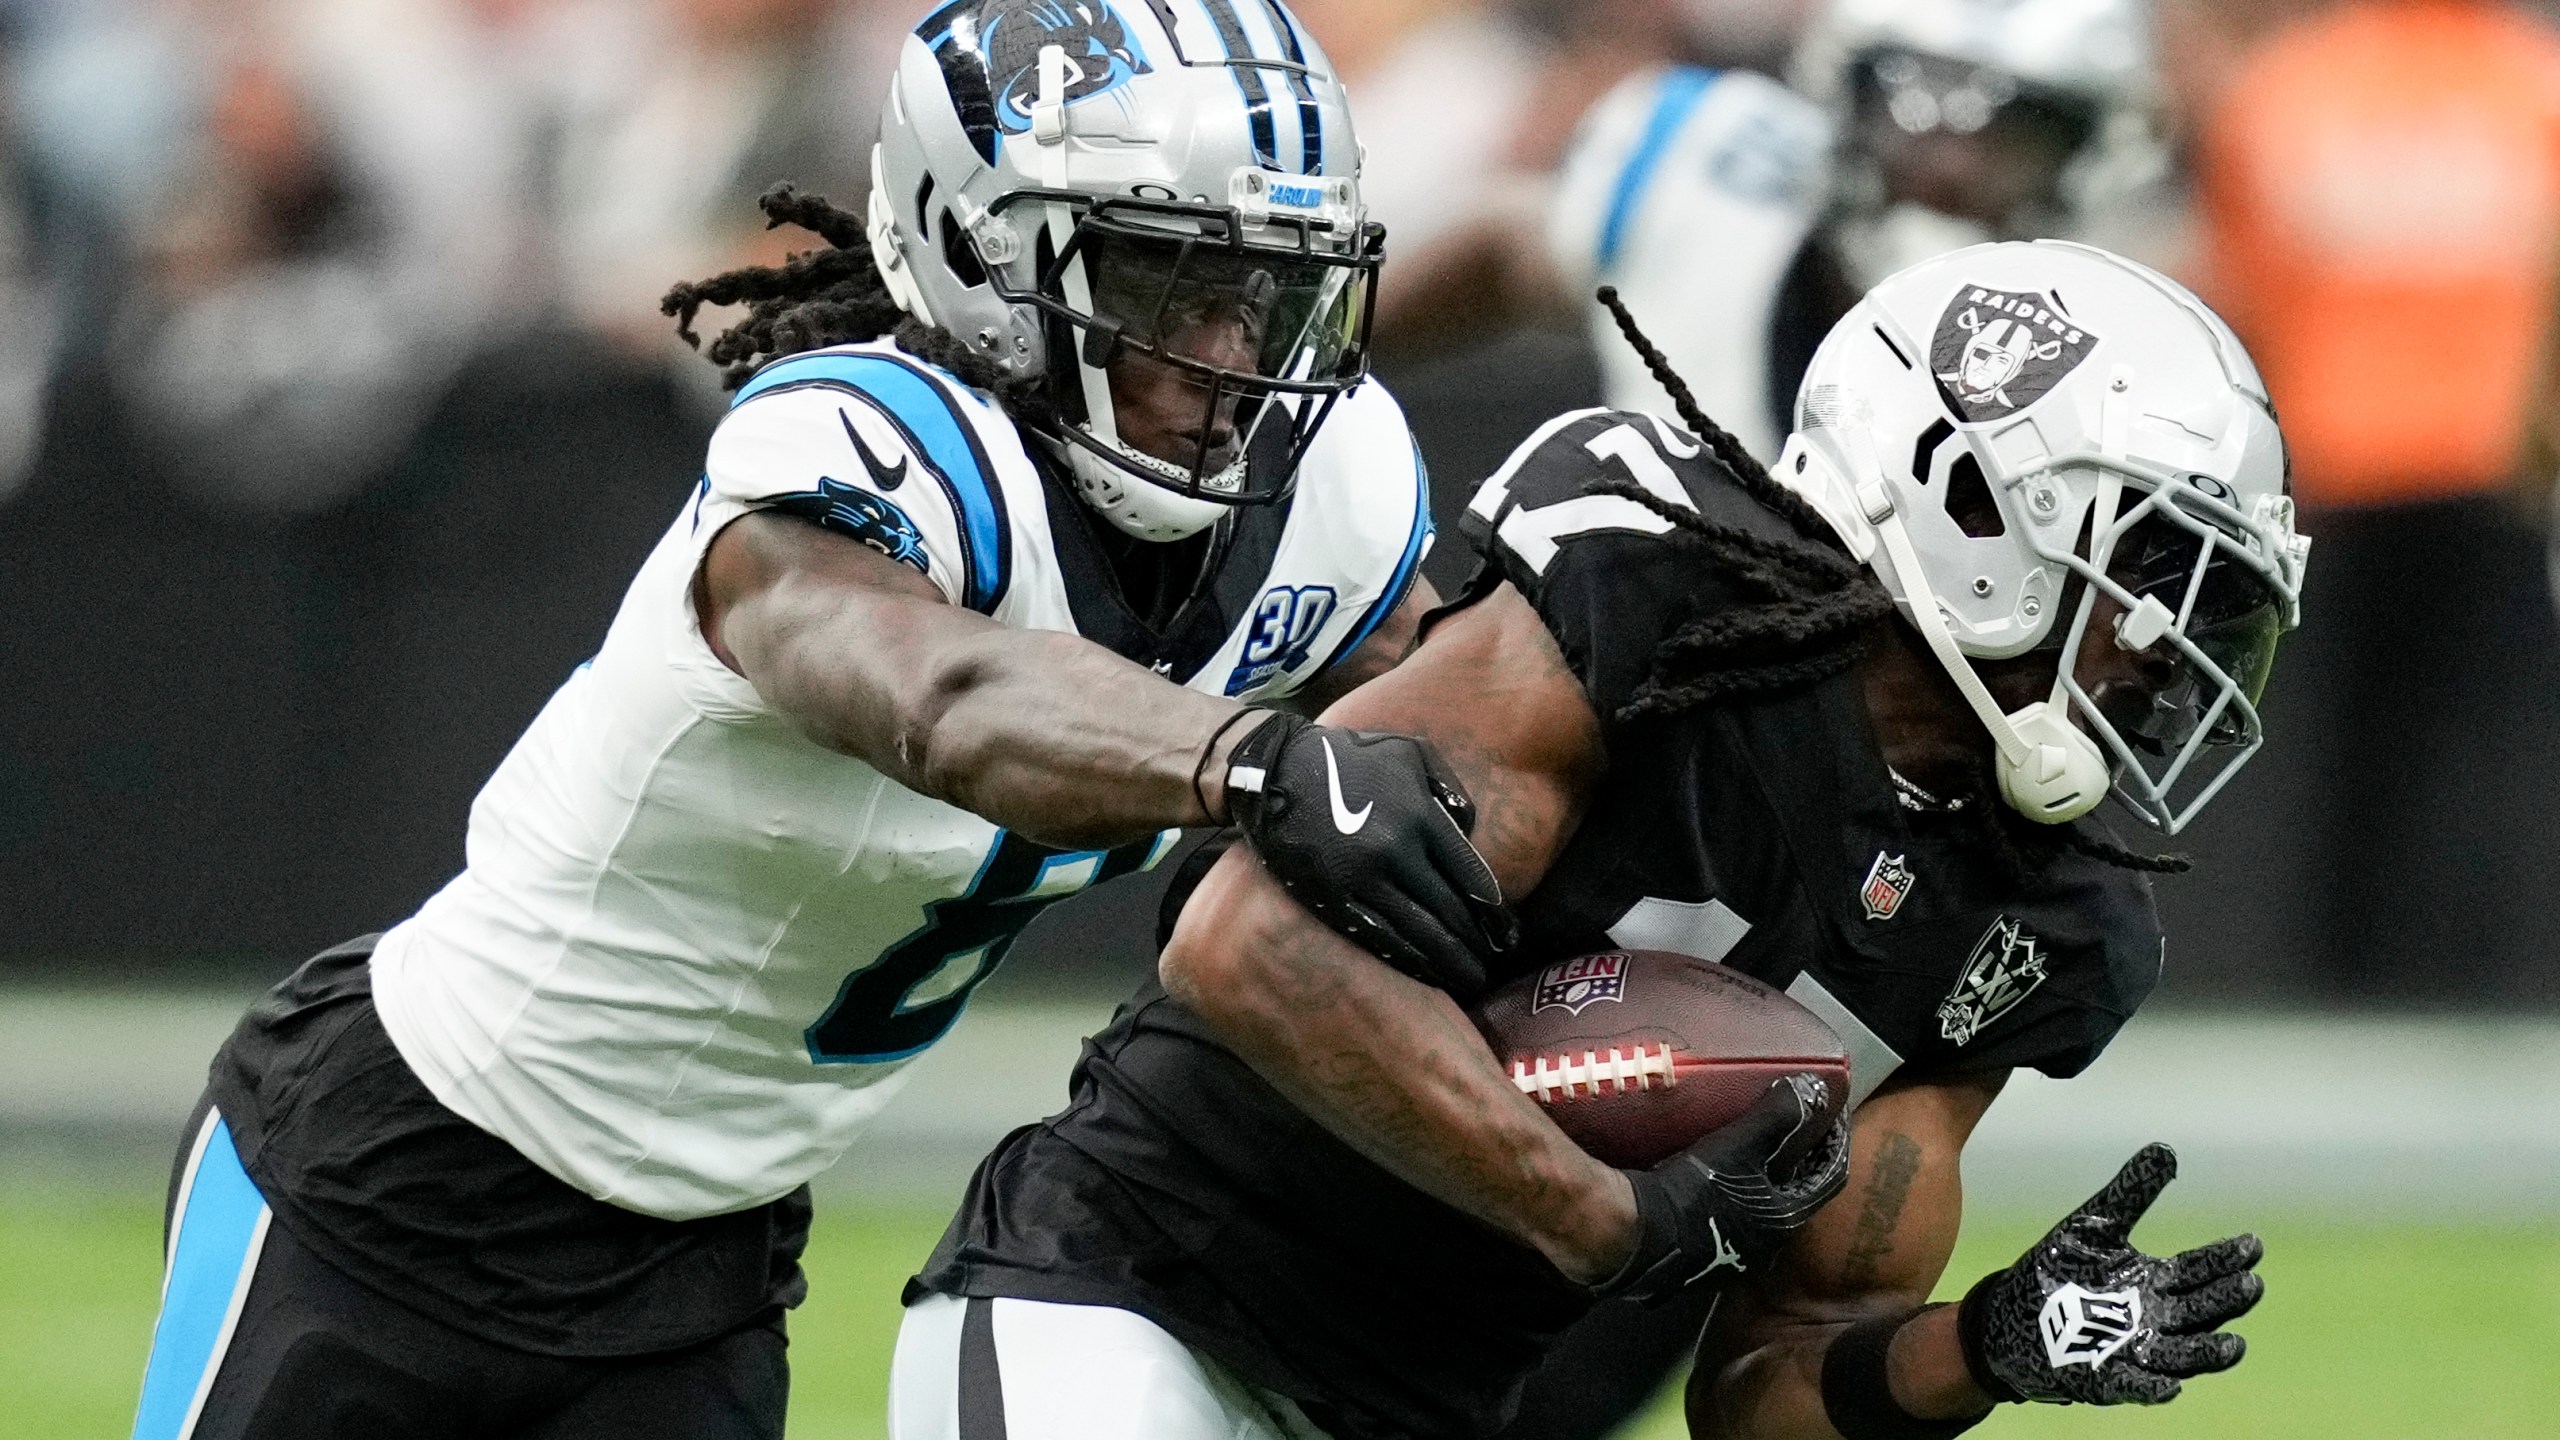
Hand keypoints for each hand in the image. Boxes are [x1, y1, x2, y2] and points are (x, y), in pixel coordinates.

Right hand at [1222, 714, 1513, 994]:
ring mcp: (1361, 878)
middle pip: (1450, 912)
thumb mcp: (1408, 752)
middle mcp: (1396, 851)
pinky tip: (1426, 976)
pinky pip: (1377, 937)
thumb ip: (1449, 787)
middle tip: (1491, 965)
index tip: (1506, 933)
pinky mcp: (1330, 897)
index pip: (1472, 877)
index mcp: (1421, 816)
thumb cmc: (1348, 757)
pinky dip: (1407, 961)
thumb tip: (1471, 831)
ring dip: (1448, 961)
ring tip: (1469, 980)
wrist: (1274, 769)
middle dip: (1476, 944)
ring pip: (1418, 933)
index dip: (1494, 912)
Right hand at [1596, 1074, 1849, 1303]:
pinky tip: (1712, 1177)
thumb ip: (1776, 1115)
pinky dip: (1734, 1195)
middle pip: (1797, 1195)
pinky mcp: (1703, 1259)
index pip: (1830, 1176)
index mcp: (1786, 1219)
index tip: (1831, 1116)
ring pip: (1762, 1210)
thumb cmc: (1693, 1192)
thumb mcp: (1739, 1146)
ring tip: (1751, 1149)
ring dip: (1764, 1181)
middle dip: (1798, 1162)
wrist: (1638, 1237)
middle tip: (1792, 1130)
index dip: (1835, 1143)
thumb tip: (1811, 1085)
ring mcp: (1734, 1256)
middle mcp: (1768, 1245)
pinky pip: (1731, 1220)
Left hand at [1959, 1143, 2263, 1405]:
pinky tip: (2170, 1386)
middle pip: (2201, 1310)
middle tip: (2250, 1284)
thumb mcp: (2094, 1226)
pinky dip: (2153, 1387)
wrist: (2010, 1315)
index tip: (2253, 1243)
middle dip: (2227, 1300)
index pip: (2201, 1269)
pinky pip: (2136, 1386)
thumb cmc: (2060, 1270)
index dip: (2227, 1258)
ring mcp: (2136, 1351)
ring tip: (2233, 1345)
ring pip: (2183, 1355)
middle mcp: (2156, 1318)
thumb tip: (2166, 1149)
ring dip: (2207, 1352)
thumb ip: (2131, 1192)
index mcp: (2157, 1281)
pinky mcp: (2107, 1378)